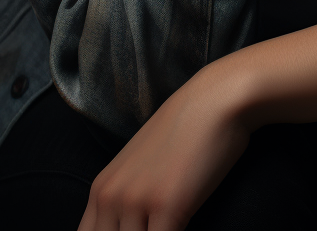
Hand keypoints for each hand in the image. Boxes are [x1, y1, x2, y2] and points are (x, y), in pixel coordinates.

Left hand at [78, 65, 252, 230]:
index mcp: (101, 189)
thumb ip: (127, 197)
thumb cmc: (186, 130)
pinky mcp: (167, 205)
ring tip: (173, 225)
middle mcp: (111, 196)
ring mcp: (137, 201)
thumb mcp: (142, 164)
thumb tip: (130, 225)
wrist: (216, 99)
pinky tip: (185, 228)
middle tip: (155, 228)